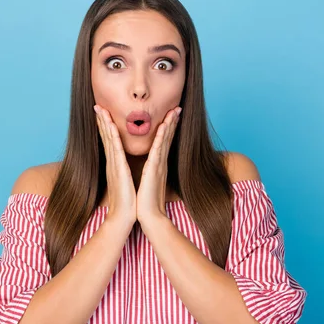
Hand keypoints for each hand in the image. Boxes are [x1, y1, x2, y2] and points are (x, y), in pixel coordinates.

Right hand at [94, 104, 136, 225]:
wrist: (123, 217)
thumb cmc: (127, 201)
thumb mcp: (125, 182)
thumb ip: (123, 172)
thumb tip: (124, 166)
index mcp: (115, 165)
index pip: (110, 141)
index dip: (105, 127)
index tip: (103, 113)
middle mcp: (112, 163)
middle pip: (106, 137)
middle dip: (102, 121)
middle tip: (97, 106)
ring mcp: (114, 166)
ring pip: (109, 140)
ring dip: (105, 123)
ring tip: (101, 109)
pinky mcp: (118, 170)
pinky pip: (115, 150)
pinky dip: (113, 137)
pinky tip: (110, 126)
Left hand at [136, 106, 181, 223]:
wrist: (149, 216)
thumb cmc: (146, 201)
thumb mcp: (148, 182)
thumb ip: (151, 173)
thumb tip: (150, 167)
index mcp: (157, 165)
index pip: (163, 142)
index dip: (168, 128)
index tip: (171, 115)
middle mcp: (160, 163)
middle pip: (167, 138)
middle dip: (172, 122)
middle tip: (177, 107)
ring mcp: (159, 166)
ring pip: (164, 141)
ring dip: (169, 125)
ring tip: (174, 111)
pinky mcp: (155, 170)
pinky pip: (158, 150)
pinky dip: (161, 138)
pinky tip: (164, 127)